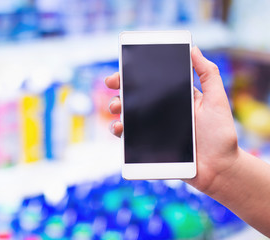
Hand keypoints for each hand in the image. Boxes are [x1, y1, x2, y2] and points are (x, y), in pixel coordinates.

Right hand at [104, 47, 239, 193]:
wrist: (219, 167)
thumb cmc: (220, 134)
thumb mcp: (217, 99)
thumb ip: (207, 74)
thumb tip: (193, 49)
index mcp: (174, 97)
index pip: (150, 82)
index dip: (134, 75)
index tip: (123, 70)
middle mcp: (161, 111)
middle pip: (134, 96)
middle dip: (120, 88)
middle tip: (113, 84)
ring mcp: (153, 128)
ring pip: (127, 114)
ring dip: (116, 107)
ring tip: (116, 107)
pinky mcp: (148, 145)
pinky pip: (129, 137)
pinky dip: (119, 130)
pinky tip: (119, 127)